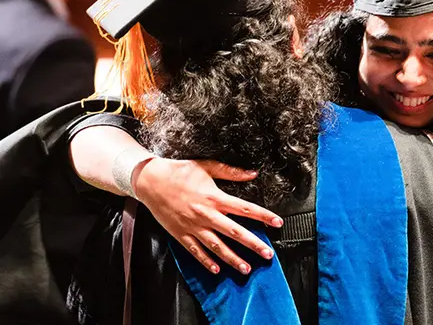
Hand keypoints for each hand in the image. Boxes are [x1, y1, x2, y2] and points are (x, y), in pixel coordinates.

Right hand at [133, 158, 282, 274]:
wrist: (150, 181)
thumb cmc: (179, 171)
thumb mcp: (207, 166)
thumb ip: (231, 172)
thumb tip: (253, 173)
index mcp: (215, 197)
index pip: (245, 209)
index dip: (263, 216)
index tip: (278, 222)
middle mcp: (206, 214)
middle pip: (234, 232)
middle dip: (253, 244)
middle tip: (268, 254)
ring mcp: (193, 227)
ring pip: (216, 247)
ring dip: (232, 259)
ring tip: (246, 269)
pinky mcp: (180, 234)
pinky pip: (195, 251)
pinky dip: (206, 262)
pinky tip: (217, 270)